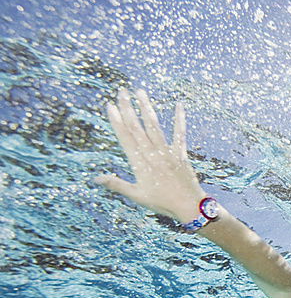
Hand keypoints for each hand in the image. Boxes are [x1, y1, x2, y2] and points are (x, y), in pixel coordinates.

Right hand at [97, 88, 204, 222]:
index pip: (125, 138)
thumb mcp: (136, 195)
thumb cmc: (161, 203)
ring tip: (140, 92)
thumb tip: (95, 178)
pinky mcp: (181, 153)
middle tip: (121, 91)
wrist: (189, 206)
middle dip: (128, 108)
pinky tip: (179, 105)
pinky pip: (180, 133)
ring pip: (155, 127)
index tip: (111, 105)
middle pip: (137, 128)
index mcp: (140, 164)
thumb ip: (116, 184)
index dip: (117, 121)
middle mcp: (153, 154)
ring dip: (147, 108)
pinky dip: (179, 119)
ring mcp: (167, 152)